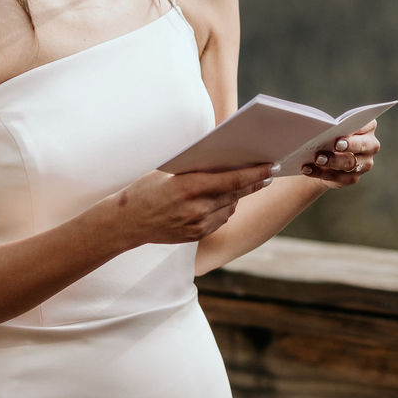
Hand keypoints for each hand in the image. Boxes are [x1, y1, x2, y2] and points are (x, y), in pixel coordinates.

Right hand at [111, 164, 272, 243]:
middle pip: (236, 193)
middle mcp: (196, 207)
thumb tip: (226, 162)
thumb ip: (197, 170)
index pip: (231, 178)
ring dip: (237, 195)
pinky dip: (223, 208)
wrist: (128, 223)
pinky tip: (221, 201)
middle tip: (268, 173)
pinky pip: (219, 219)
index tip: (270, 166)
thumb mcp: (170, 173)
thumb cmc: (146, 190)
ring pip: (230, 207)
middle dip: (254, 182)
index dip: (255, 173)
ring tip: (242, 184)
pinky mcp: (197, 235)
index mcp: (188, 186)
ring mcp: (197, 224)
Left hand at [303, 122, 379, 185]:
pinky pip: (338, 177)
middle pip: (363, 145)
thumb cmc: (330, 136)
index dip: (358, 127)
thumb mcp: (332, 129)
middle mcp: (371, 146)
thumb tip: (321, 129)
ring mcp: (364, 163)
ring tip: (317, 159)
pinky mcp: (353, 178)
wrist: (325, 157)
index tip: (344, 129)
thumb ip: (332, 128)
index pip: (368, 125)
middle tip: (335, 145)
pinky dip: (320, 173)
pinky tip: (308, 169)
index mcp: (368, 127)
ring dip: (333, 161)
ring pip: (350, 163)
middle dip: (349, 145)